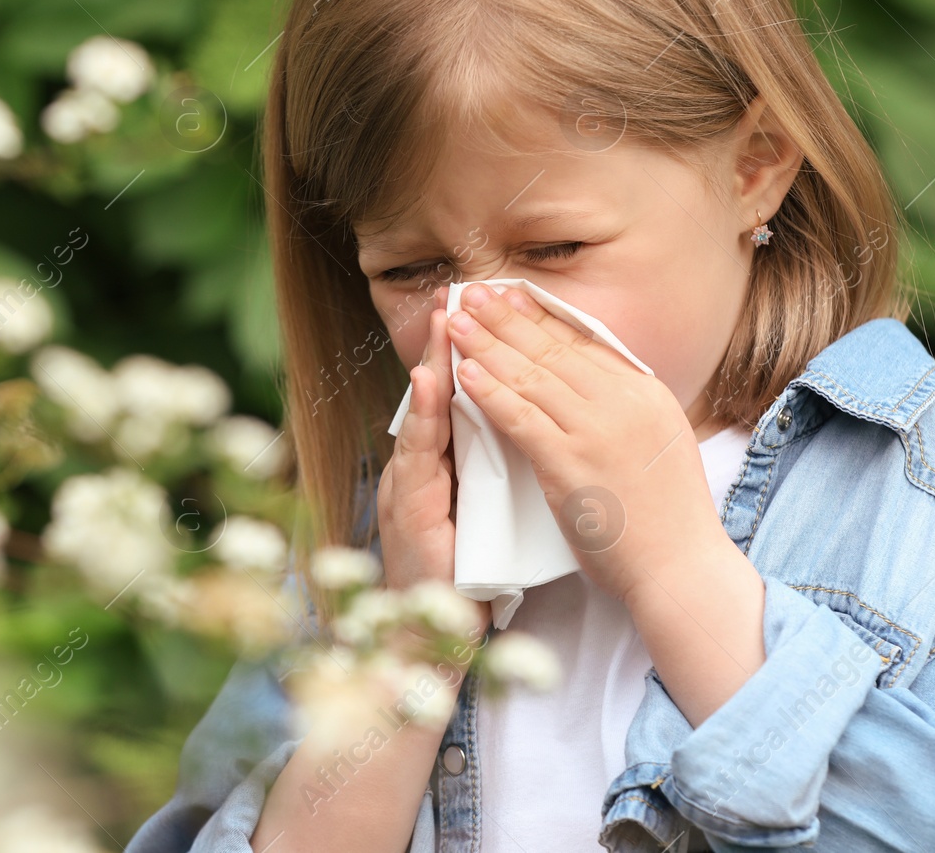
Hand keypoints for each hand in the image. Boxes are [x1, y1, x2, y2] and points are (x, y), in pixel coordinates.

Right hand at [377, 287, 489, 631]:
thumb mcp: (483, 514)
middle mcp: (419, 468)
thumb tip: (526, 431)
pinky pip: (416, 457)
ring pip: (422, 414)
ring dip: (430, 363)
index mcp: (443, 466)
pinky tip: (429, 383)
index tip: (486, 306)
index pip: (459, 397)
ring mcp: (408, 486)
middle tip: (460, 292)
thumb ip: (492, 470)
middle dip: (448, 342)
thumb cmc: (461, 580)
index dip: (471, 354)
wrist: (432, 643)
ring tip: (445, 318)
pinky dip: (423, 418)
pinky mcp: (408, 512)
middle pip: (435, 394)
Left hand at [444, 283, 726, 607]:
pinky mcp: (571, 462)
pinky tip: (463, 374)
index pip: (584, 340)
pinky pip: (520, 416)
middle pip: (553, 348)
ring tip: (455, 323)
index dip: (541, 315)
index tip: (511, 294)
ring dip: (488, 345)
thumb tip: (594, 379)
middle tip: (472, 292)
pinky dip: (489, 392)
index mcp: (646, 392)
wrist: (680, 568)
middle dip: (507, 317)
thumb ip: (627, 407)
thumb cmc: (668, 518)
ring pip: (531, 375)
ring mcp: (598, 430)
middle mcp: (624, 400)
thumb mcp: (660, 441)